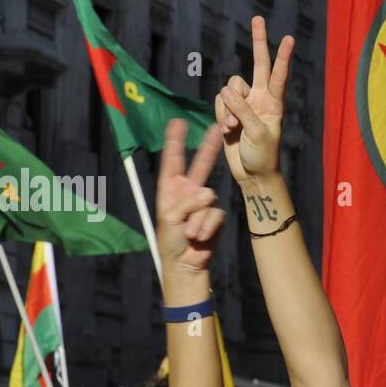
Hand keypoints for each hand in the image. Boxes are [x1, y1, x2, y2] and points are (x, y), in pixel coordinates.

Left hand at [155, 119, 224, 276]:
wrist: (185, 264)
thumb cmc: (170, 241)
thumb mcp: (170, 218)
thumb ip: (186, 202)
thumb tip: (208, 195)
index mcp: (170, 189)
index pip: (172, 161)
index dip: (175, 142)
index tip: (177, 122)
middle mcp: (187, 192)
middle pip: (200, 165)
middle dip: (207, 147)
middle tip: (215, 128)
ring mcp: (203, 204)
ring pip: (207, 199)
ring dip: (197, 219)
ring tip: (189, 234)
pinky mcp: (215, 217)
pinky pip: (215, 215)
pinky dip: (207, 227)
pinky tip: (200, 238)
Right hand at [216, 16, 294, 185]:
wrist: (251, 174)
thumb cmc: (262, 156)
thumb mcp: (257, 133)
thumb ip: (243, 110)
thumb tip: (225, 90)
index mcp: (274, 103)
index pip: (278, 75)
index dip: (282, 57)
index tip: (289, 39)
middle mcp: (260, 99)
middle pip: (258, 64)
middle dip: (258, 41)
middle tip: (258, 18)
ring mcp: (244, 104)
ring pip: (230, 88)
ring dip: (228, 108)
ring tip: (234, 128)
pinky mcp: (229, 112)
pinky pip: (220, 103)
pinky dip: (221, 116)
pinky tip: (228, 132)